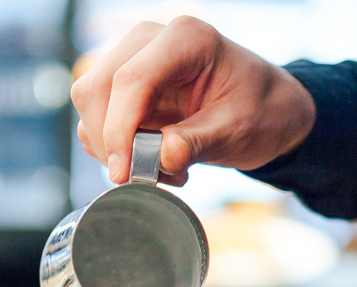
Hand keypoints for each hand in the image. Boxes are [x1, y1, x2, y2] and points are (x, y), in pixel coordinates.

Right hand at [71, 17, 315, 184]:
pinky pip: (98, 117)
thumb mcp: (236, 131)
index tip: (124, 173)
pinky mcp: (124, 82)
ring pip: (90, 104)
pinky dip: (117, 147)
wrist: (266, 109)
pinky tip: (154, 157)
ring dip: (115, 148)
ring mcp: (133, 58)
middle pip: (97, 89)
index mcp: (187, 39)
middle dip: (111, 142)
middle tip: (148, 177)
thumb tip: (162, 157)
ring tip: (163, 168)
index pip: (131, 80)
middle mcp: (152, 40)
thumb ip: (197, 143)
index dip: (118, 130)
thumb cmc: (259, 112)